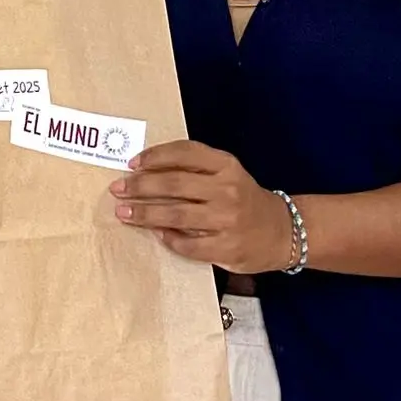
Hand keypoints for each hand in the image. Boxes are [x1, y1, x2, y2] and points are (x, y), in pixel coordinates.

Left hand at [110, 141, 298, 273]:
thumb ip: (195, 170)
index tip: (132, 163)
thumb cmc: (244, 200)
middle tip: (118, 189)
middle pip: (174, 184)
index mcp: (227, 166)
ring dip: (145, 213)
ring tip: (124, 213)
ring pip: (176, 215)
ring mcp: (228, 220)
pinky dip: (168, 239)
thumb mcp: (227, 175)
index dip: (155, 156)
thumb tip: (145, 171)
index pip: (185, 153)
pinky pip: (188, 244)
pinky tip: (156, 234)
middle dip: (140, 186)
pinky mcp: (226, 247)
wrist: (282, 231)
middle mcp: (228, 189)